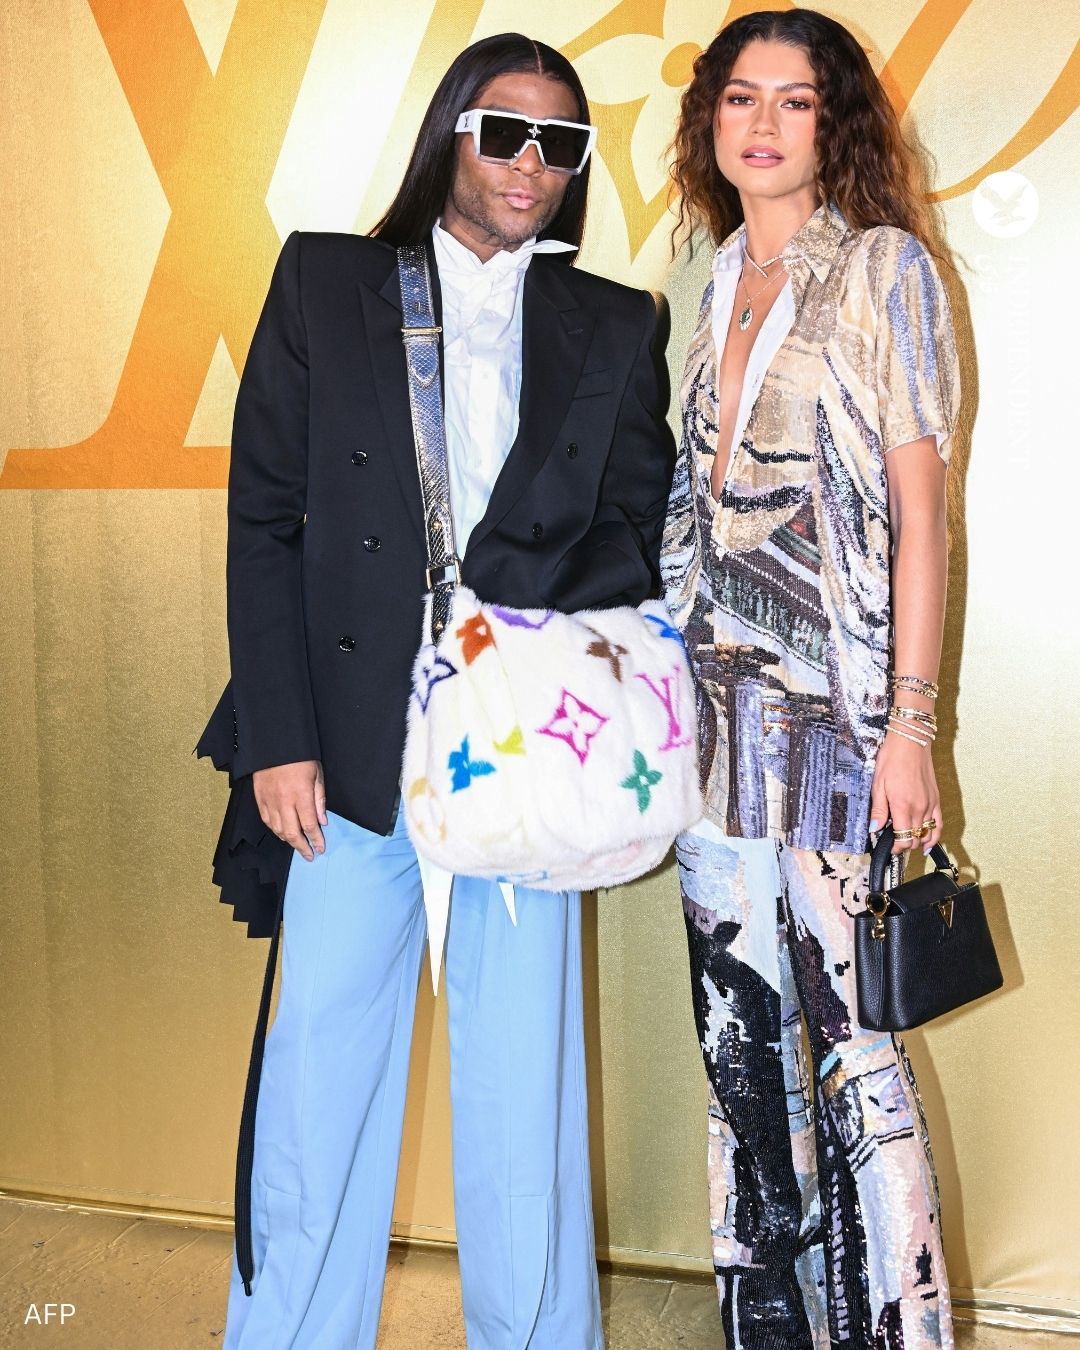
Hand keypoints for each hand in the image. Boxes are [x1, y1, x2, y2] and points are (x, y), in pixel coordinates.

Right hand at [253, 760, 327, 860]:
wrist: (273, 744)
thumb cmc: (299, 757)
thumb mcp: (317, 774)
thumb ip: (319, 799)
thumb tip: (322, 821)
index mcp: (301, 795)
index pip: (309, 826)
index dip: (316, 840)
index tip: (320, 848)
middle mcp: (284, 802)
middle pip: (292, 833)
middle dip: (302, 847)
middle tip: (309, 855)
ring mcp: (270, 801)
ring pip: (278, 830)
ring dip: (288, 840)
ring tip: (297, 845)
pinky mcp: (260, 799)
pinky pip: (267, 821)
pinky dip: (275, 830)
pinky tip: (281, 833)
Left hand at [868, 732, 941, 855]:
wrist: (910, 742)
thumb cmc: (892, 759)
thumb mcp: (877, 784)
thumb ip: (878, 810)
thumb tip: (874, 829)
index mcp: (903, 807)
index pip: (903, 839)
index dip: (896, 848)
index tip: (889, 847)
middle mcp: (920, 808)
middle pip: (915, 839)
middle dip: (905, 845)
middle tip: (894, 843)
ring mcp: (930, 804)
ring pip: (929, 834)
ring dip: (919, 841)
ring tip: (909, 844)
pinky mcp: (936, 798)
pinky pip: (939, 823)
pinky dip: (935, 834)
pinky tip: (929, 841)